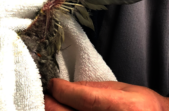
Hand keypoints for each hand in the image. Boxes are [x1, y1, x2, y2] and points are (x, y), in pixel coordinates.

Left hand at [45, 78, 168, 110]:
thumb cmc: (142, 108)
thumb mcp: (122, 90)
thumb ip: (92, 88)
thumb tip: (65, 86)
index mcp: (123, 107)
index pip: (82, 97)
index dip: (61, 89)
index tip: (53, 84)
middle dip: (50, 102)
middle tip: (49, 95)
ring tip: (56, 104)